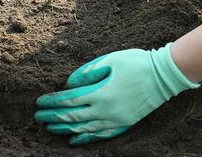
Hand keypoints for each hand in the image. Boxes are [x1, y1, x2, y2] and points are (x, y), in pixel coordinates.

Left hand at [34, 43, 198, 145]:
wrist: (164, 75)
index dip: (52, 102)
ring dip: (65, 129)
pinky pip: (100, 135)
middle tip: (37, 117)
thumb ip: (88, 72)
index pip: (69, 101)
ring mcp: (116, 120)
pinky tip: (74, 140)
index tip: (39, 103)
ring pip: (84, 129)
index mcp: (101, 94)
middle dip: (53, 117)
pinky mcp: (124, 124)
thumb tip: (70, 84)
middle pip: (73, 117)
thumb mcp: (110, 60)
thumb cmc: (136, 63)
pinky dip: (85, 139)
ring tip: (49, 129)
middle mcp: (106, 111)